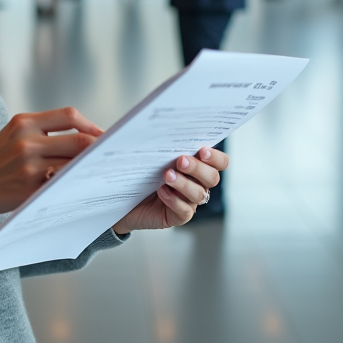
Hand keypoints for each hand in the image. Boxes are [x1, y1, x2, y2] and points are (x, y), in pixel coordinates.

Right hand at [0, 107, 102, 220]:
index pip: (69, 116)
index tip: (102, 135)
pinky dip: (75, 184)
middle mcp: (25, 141)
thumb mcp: (13, 134)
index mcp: (23, 122)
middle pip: (78, 141)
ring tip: (101, 171)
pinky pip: (62, 184)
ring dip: (90, 168)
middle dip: (98, 149)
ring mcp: (28, 166)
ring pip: (73, 164)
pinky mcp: (29, 188)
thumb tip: (85, 135)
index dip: (91, 126)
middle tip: (111, 155)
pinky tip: (82, 186)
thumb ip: (44, 130)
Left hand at [112, 147, 228, 233]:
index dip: (216, 157)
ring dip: (184, 183)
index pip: (220, 162)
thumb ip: (164, 143)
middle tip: (181, 161)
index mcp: (197, 165)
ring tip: (167, 175)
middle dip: (198, 168)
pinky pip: (184, 211)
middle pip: (212, 177)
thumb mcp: (152, 154)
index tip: (202, 150)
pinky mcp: (177, 216)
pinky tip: (162, 191)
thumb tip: (163, 126)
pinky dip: (174, 200)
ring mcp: (189, 201)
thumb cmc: (140, 171)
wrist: (122, 196)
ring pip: (198, 194)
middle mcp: (197, 183)